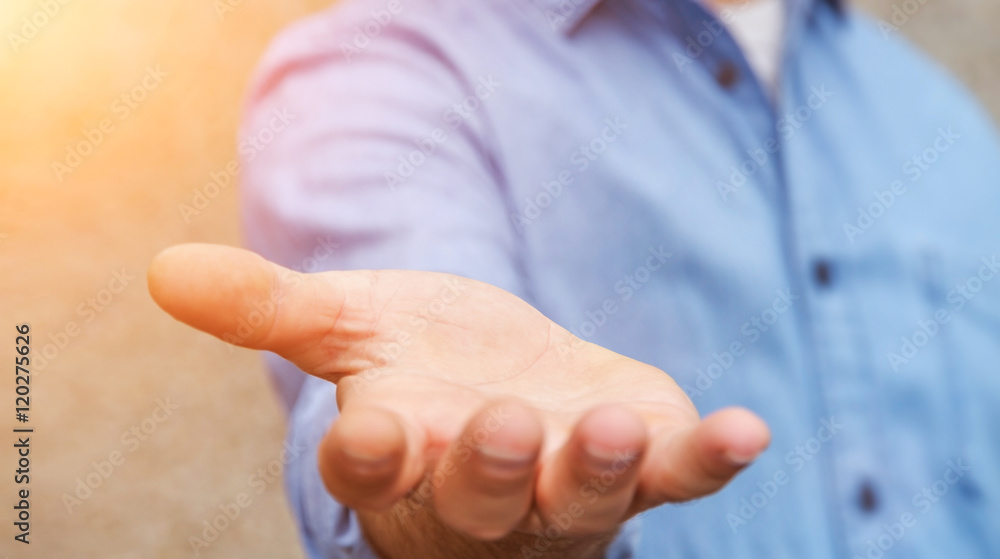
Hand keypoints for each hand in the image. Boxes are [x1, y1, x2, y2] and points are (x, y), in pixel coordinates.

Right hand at [148, 244, 768, 557]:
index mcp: (401, 457)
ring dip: (595, 468)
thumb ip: (269, 308)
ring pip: (580, 497)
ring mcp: (568, 485)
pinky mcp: (642, 460)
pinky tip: (743, 431)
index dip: (371, 457)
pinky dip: (706, 459)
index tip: (370, 430)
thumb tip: (164, 270)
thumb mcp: (348, 325)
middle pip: (480, 499)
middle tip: (498, 422)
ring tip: (608, 424)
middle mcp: (482, 490)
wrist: (509, 373)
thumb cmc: (421, 363)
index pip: (374, 473)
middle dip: (489, 468)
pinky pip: (676, 473)